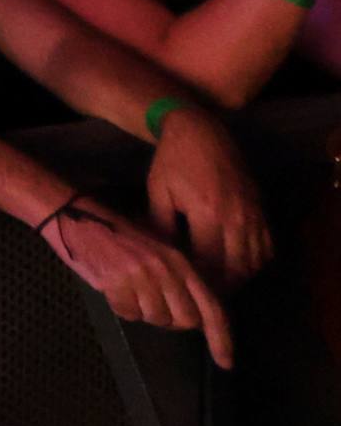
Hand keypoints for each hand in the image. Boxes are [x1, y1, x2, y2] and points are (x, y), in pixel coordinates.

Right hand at [39, 194, 234, 367]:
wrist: (76, 216)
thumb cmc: (118, 234)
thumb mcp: (157, 250)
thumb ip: (179, 279)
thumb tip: (195, 316)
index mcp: (180, 260)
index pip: (211, 306)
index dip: (221, 337)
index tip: (226, 363)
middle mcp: (165, 269)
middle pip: (184, 320)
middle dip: (171, 319)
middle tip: (151, 301)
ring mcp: (141, 276)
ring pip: (155, 319)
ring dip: (142, 310)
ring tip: (128, 286)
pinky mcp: (116, 283)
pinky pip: (128, 314)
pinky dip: (121, 306)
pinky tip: (113, 286)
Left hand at [145, 107, 271, 290]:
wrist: (200, 131)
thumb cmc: (172, 161)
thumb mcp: (158, 193)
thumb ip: (161, 228)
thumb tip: (163, 258)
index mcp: (208, 214)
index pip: (209, 264)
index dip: (199, 282)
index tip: (186, 290)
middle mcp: (237, 218)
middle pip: (236, 269)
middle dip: (220, 286)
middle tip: (202, 294)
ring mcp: (253, 215)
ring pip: (255, 262)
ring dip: (239, 277)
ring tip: (218, 283)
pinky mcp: (261, 210)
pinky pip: (266, 247)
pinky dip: (254, 261)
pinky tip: (236, 264)